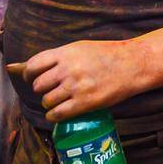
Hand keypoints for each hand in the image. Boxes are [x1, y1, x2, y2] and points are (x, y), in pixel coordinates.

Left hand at [11, 39, 149, 121]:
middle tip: (53, 90)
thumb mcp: (82, 48)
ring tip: (60, 100)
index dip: (29, 74)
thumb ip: (59, 57)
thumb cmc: (109, 55)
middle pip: (38, 85)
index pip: (33, 65)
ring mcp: (77, 86)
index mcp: (67, 53)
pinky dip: (54, 115)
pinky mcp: (85, 102)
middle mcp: (69, 69)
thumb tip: (27, 69)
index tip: (32, 78)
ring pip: (46, 101)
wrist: (135, 64)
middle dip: (43, 89)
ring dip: (50, 103)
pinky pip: (57, 114)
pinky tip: (61, 111)